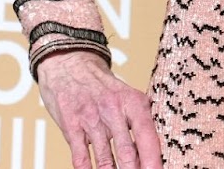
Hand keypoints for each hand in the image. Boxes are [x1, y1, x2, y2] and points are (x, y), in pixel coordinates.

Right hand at [36, 50, 162, 168]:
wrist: (70, 64)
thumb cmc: (101, 86)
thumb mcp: (126, 96)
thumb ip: (138, 121)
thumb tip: (152, 152)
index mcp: (132, 102)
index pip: (147, 135)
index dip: (154, 160)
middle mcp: (113, 109)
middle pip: (127, 152)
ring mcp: (91, 118)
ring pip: (105, 158)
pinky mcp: (71, 125)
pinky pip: (81, 156)